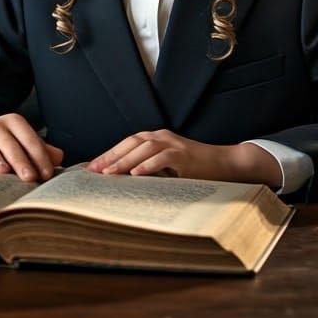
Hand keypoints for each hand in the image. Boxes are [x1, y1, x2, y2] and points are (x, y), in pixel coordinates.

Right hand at [0, 113, 63, 182]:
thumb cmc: (8, 145)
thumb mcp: (25, 144)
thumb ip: (42, 151)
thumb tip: (59, 157)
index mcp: (14, 123)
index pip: (28, 137)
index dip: (38, 155)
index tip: (46, 174)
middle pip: (7, 141)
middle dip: (19, 160)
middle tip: (29, 178)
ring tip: (3, 172)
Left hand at [86, 130, 281, 186]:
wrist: (226, 164)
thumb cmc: (196, 169)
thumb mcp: (169, 167)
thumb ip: (150, 169)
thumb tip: (125, 181)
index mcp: (157, 138)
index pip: (127, 143)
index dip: (109, 153)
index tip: (92, 166)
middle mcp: (162, 137)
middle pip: (131, 142)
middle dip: (110, 156)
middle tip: (93, 170)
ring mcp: (174, 144)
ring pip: (143, 148)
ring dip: (124, 160)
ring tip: (109, 173)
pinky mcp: (185, 155)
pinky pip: (163, 158)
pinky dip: (148, 165)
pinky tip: (136, 174)